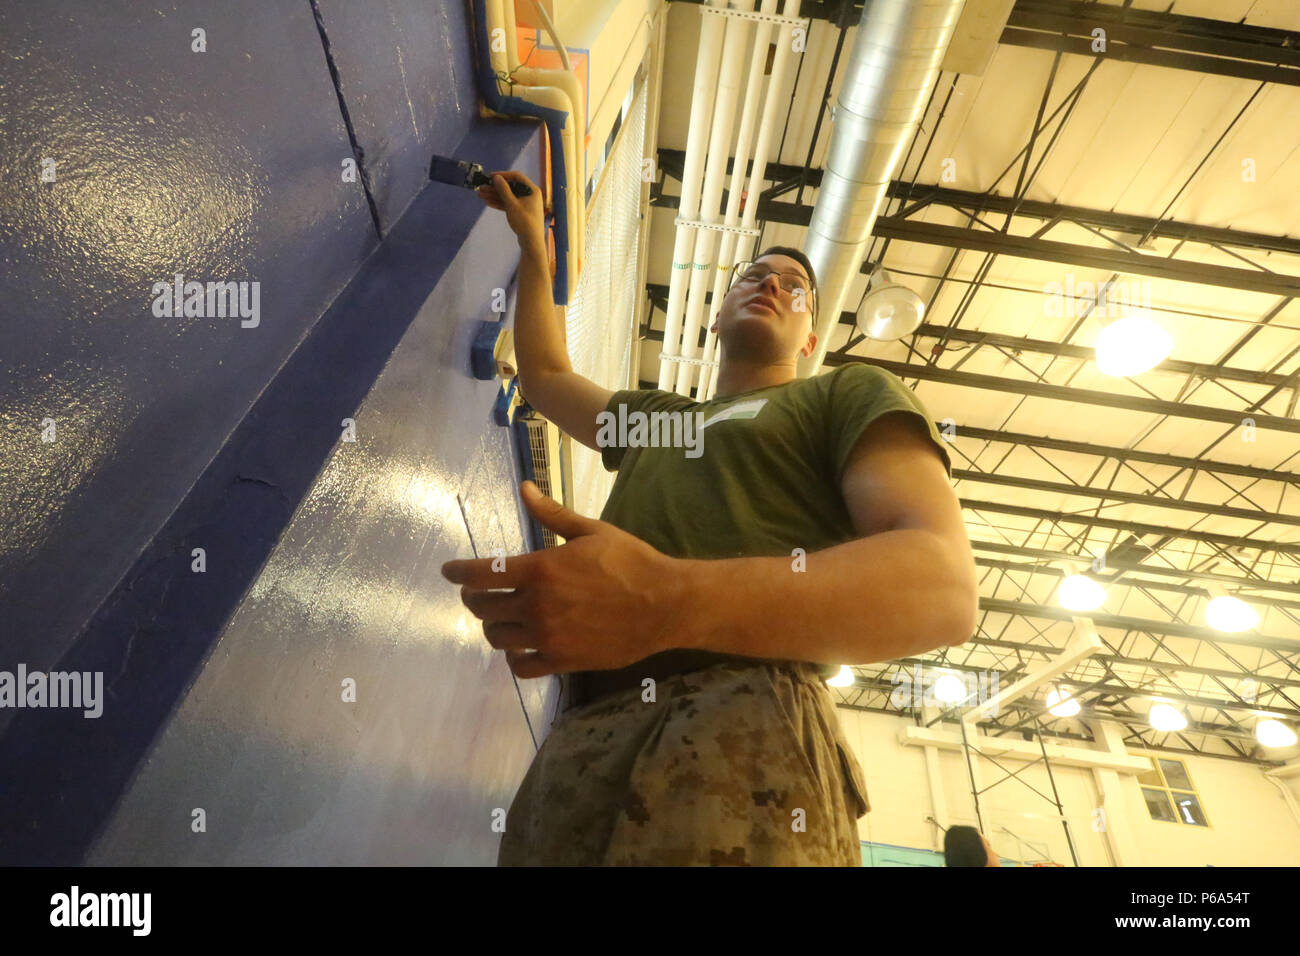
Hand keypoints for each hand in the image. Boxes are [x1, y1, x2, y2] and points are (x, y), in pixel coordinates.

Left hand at [440, 481, 687, 678]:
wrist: (665, 605)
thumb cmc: (631, 561)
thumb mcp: (591, 530)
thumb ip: (552, 513)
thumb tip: (524, 488)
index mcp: (540, 569)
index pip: (480, 574)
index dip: (458, 572)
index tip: (449, 571)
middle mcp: (536, 605)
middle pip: (482, 608)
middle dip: (475, 598)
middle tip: (479, 593)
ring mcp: (547, 636)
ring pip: (497, 638)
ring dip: (493, 626)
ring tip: (502, 619)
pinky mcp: (561, 660)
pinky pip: (520, 666)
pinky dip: (514, 657)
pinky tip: (521, 646)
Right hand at [476, 170, 546, 252]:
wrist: (531, 242)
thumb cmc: (524, 221)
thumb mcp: (512, 204)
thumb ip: (503, 190)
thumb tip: (496, 177)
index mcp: (531, 190)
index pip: (516, 177)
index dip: (503, 175)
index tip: (490, 177)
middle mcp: (529, 194)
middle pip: (510, 187)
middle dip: (495, 187)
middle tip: (481, 187)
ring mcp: (525, 203)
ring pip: (508, 196)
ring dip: (495, 195)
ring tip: (481, 195)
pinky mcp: (521, 212)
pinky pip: (509, 204)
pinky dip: (500, 203)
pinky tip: (488, 202)